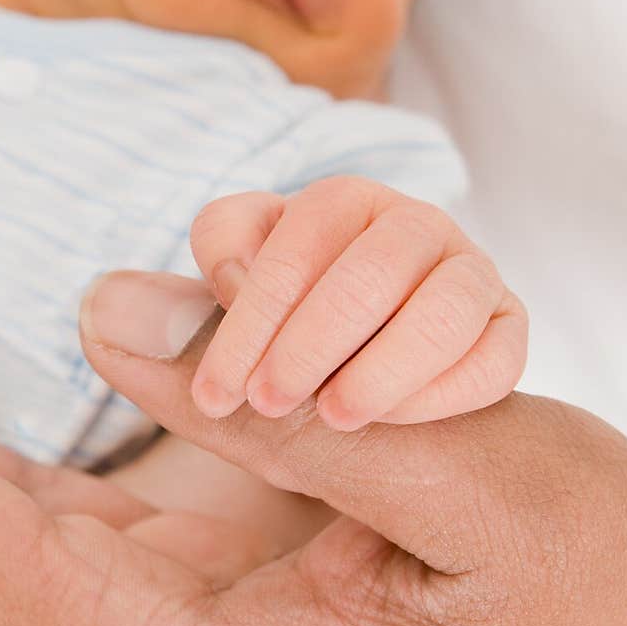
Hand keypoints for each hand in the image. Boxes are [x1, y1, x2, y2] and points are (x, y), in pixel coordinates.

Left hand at [189, 178, 527, 427]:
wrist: (367, 399)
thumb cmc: (286, 347)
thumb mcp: (227, 326)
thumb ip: (183, 306)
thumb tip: (121, 305)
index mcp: (336, 203)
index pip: (288, 243)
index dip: (247, 319)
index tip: (214, 392)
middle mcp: (409, 225)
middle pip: (367, 271)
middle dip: (308, 343)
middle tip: (268, 403)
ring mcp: (467, 273)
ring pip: (443, 308)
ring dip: (383, 368)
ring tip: (336, 415)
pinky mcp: (505, 329)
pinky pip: (494, 358)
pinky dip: (441, 393)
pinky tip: (388, 422)